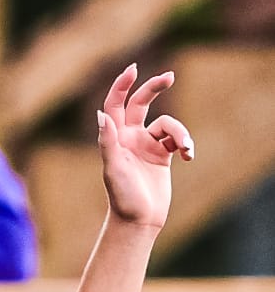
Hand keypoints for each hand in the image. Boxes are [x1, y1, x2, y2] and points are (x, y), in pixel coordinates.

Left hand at [97, 65, 193, 229]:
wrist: (138, 222)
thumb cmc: (122, 198)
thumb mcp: (113, 169)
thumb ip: (108, 141)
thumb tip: (101, 115)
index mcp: (116, 138)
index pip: (116, 104)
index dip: (122, 85)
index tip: (134, 69)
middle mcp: (130, 139)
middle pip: (141, 102)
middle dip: (154, 87)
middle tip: (170, 76)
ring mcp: (146, 146)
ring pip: (167, 124)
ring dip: (179, 132)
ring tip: (185, 149)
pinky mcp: (162, 157)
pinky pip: (176, 140)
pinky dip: (185, 144)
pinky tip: (189, 155)